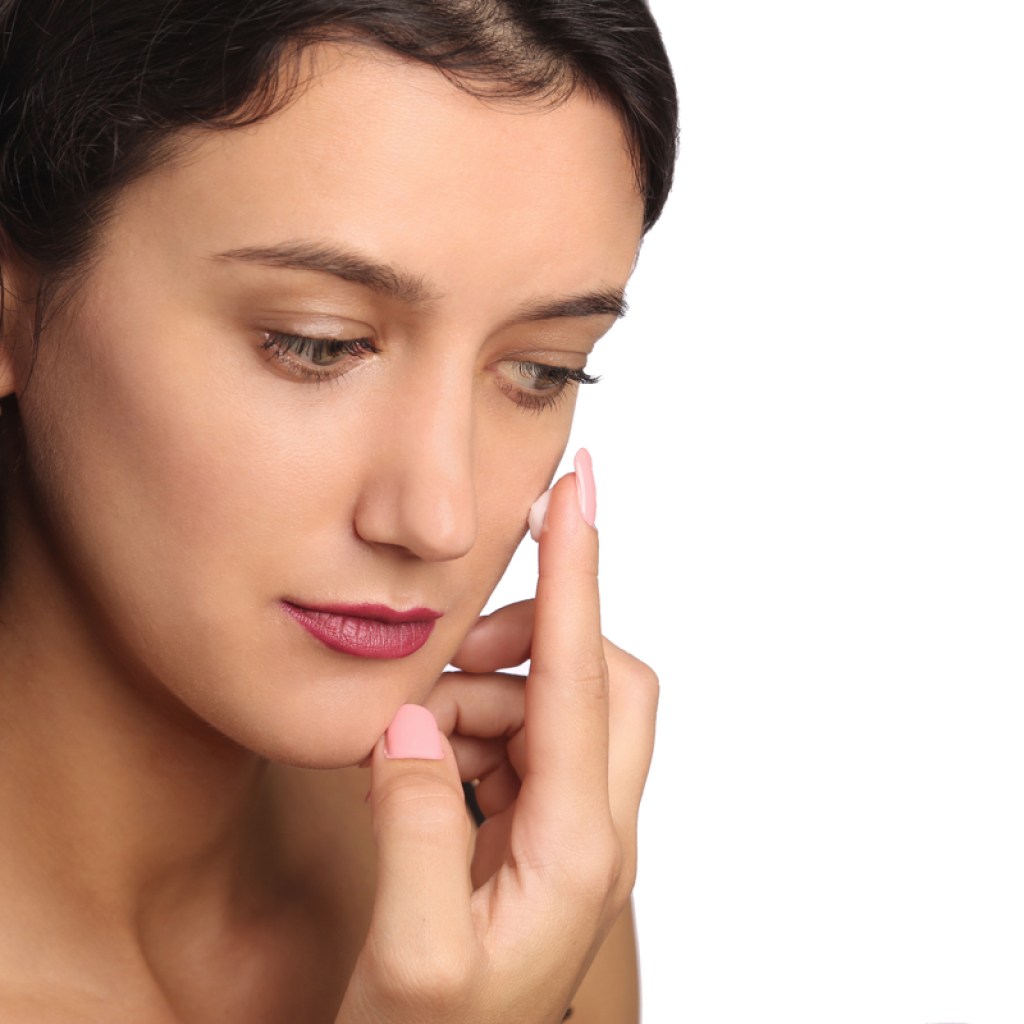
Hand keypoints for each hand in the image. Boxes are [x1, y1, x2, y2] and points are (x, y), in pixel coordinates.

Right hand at [337, 458, 658, 1023]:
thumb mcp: (414, 958)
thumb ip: (415, 830)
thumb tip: (412, 723)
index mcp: (578, 848)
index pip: (586, 680)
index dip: (578, 576)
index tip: (575, 495)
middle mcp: (592, 829)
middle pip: (602, 682)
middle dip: (526, 650)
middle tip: (447, 672)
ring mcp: (569, 830)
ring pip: (548, 708)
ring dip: (476, 704)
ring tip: (414, 752)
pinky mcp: (537, 832)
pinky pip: (516, 742)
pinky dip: (466, 734)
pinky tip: (422, 774)